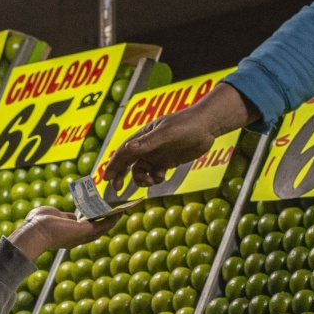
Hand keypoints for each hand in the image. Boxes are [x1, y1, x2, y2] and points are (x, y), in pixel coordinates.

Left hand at [9, 205, 115, 261]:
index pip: (84, 230)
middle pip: (96, 231)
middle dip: (107, 223)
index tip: (100, 216)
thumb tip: (71, 216)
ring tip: (122, 212)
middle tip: (116, 214)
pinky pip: (102, 225)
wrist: (35, 231)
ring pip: (101, 229)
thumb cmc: (38, 223)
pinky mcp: (84, 232)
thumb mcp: (53, 216)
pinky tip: (119, 213)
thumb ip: (64, 216)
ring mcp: (81, 236)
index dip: (93, 223)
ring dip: (112, 221)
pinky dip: (111, 220)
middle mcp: (77, 238)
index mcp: (68, 235)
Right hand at [109, 83, 252, 187]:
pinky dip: (155, 178)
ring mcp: (156, 154)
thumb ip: (148, 143)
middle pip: (127, 163)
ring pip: (141, 171)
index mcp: (142, 136)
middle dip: (121, 175)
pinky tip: (161, 176)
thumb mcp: (167, 133)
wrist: (207, 126)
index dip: (113, 165)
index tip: (106, 178)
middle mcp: (146, 146)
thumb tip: (127, 149)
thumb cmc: (186, 125)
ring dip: (142, 179)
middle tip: (118, 188)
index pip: (123, 152)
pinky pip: (154, 173)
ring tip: (151, 181)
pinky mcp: (167, 161)